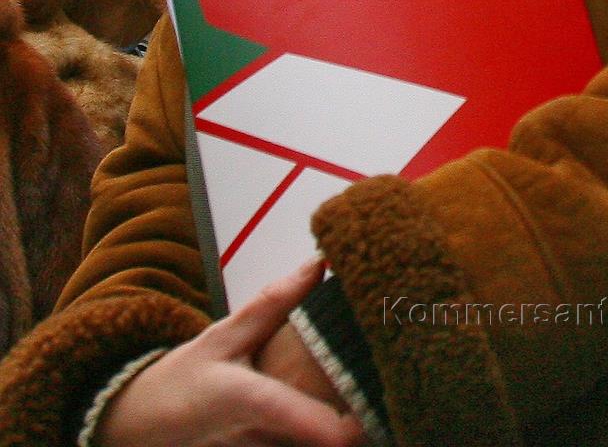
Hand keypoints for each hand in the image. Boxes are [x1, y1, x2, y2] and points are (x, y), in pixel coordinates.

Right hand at [96, 257, 364, 446]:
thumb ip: (274, 304)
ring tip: (368, 414)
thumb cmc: (188, 379)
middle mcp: (255, 442)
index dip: (346, 428)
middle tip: (384, 404)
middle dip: (355, 430)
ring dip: (336, 437)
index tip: (375, 415)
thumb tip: (320, 263)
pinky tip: (337, 427)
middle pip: (320, 446)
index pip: (306, 423)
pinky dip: (316, 441)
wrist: (139, 427)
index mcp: (250, 401)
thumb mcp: (225, 336)